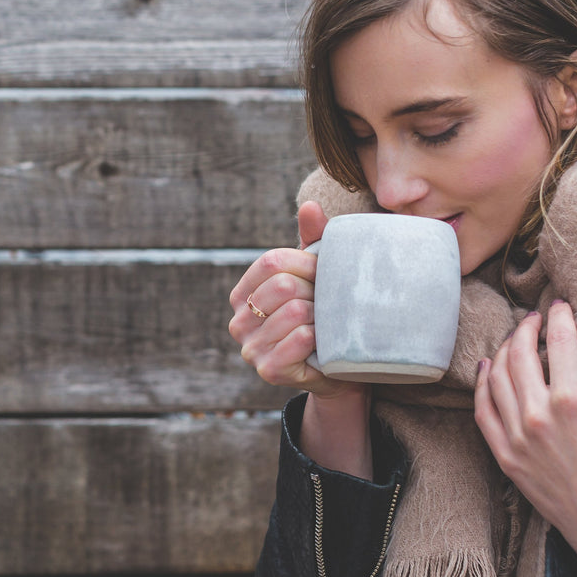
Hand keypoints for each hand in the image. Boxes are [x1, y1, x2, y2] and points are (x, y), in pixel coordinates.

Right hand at [228, 201, 360, 400]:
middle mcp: (238, 321)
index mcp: (242, 294)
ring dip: (321, 315)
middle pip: (283, 285)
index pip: (272, 261)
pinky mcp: (268, 370)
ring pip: (294, 311)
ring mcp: (250, 348)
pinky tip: (323, 342)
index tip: (324, 275)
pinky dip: (319, 336)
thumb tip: (309, 206)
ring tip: (327, 324)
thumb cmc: (323, 314)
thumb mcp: (315, 276)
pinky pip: (299, 338)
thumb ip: (312, 239)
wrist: (338, 366)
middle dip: (315, 292)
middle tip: (328, 304)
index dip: (306, 263)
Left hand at [474, 301, 576, 576]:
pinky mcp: (504, 455)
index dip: (559, 318)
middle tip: (534, 318)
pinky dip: (482, 384)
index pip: (559, 341)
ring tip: (516, 339)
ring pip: (496, 377)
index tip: (560, 306)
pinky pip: (482, 409)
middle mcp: (538, 415)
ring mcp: (516, 436)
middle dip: (526, 328)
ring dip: (504, 351)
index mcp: (573, 400)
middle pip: (520, 353)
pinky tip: (488, 367)